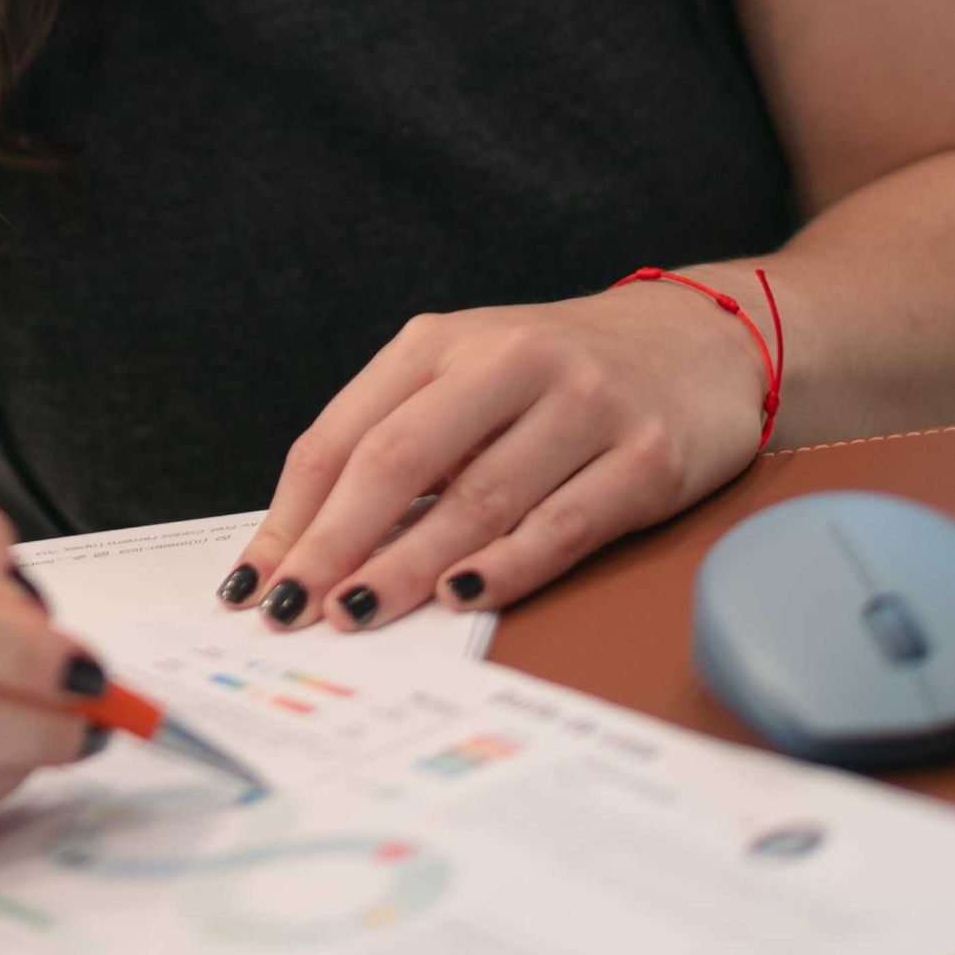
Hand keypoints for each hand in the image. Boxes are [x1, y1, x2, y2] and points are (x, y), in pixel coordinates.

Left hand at [226, 279, 774, 629]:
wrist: (702, 338)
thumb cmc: (559, 376)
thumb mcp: (470, 379)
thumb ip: (400, 442)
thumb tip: (306, 546)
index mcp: (444, 342)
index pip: (344, 434)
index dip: (292, 514)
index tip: (252, 581)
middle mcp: (510, 360)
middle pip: (398, 460)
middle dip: (334, 544)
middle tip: (290, 610)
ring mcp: (584, 406)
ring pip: (477, 498)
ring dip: (408, 567)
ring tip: (356, 616)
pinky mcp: (648, 456)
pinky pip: (565, 522)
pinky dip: (507, 567)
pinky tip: (462, 599)